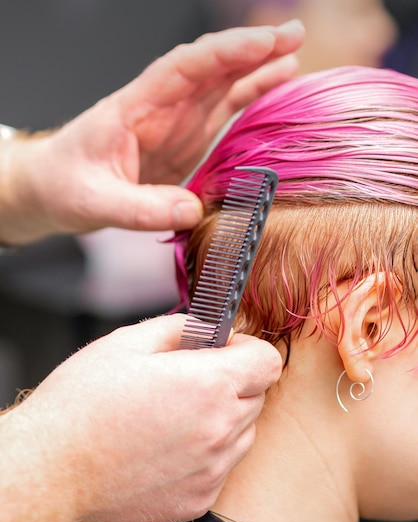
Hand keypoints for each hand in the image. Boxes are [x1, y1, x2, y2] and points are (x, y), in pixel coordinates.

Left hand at [0, 21, 303, 243]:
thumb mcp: (95, 201)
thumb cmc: (66, 186)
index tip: (262, 43)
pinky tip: (274, 92)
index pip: (183, 68)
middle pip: (210, 69)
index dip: (224, 53)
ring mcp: (176, 124)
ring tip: (294, 57)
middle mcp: (160, 109)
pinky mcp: (185, 142)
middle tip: (295, 35)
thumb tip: (193, 211)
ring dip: (257, 71)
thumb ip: (141, 208)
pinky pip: (222, 115)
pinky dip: (249, 101)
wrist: (55, 190)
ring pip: (221, 87)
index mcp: (135, 107)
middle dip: (252, 50)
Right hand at [20, 314, 280, 521]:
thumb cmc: (82, 404)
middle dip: (234, 381)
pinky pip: (222, 467)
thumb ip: (181, 327)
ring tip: (176, 417)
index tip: (224, 350)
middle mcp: (220, 430)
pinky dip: (207, 454)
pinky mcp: (198, 499)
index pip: (268, 361)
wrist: (53, 469)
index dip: (248, 349)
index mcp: (209, 384)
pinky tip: (167, 448)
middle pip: (258, 396)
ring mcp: (212, 469)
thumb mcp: (128, 342)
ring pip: (244, 433)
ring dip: (224, 419)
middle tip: (191, 381)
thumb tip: (208, 328)